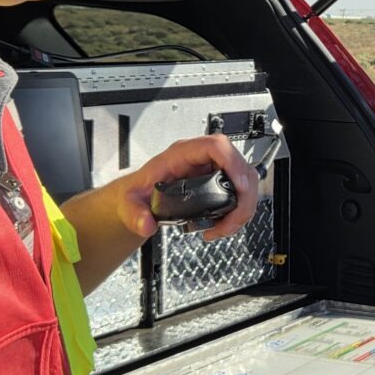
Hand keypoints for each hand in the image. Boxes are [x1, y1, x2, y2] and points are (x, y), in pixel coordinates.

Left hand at [116, 134, 258, 240]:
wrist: (141, 199)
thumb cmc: (139, 193)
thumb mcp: (129, 203)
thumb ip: (134, 214)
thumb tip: (146, 223)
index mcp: (182, 154)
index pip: (216, 146)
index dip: (233, 163)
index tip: (240, 186)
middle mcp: (202, 159)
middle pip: (239, 166)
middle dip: (243, 198)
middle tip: (231, 222)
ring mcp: (213, 170)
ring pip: (245, 182)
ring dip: (242, 208)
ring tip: (224, 228)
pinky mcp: (219, 184)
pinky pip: (240, 194)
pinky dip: (238, 213)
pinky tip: (223, 226)